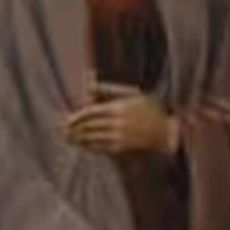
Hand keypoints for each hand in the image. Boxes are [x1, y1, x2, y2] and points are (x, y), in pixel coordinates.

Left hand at [63, 88, 180, 159]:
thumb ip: (107, 89)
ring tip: (69, 139)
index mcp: (118, 107)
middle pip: (89, 126)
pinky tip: (84, 145)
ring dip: (80, 139)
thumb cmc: (150, 108)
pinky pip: (102, 147)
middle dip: (74, 129)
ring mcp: (120, 136)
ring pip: (94, 138)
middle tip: (62, 131)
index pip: (90, 113)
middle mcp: (117, 123)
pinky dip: (91, 146)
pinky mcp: (123, 147)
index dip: (76, 117)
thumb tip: (88, 82)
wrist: (167, 130)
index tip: (66, 120)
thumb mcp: (131, 93)